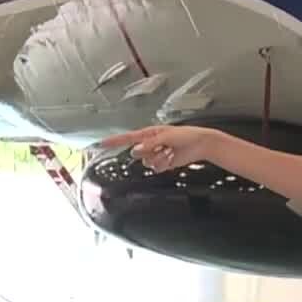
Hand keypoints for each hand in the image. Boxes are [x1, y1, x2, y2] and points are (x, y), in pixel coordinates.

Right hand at [100, 125, 216, 172]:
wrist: (200, 144)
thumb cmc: (186, 135)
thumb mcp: (167, 136)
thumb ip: (150, 143)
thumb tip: (136, 150)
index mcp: (148, 134)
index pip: (127, 138)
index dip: (114, 141)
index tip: (101, 143)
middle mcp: (150, 144)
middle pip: (137, 153)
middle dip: (148, 152)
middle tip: (162, 147)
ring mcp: (155, 154)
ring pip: (147, 162)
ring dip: (159, 159)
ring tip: (170, 151)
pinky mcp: (162, 163)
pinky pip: (155, 168)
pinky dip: (163, 165)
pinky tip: (172, 157)